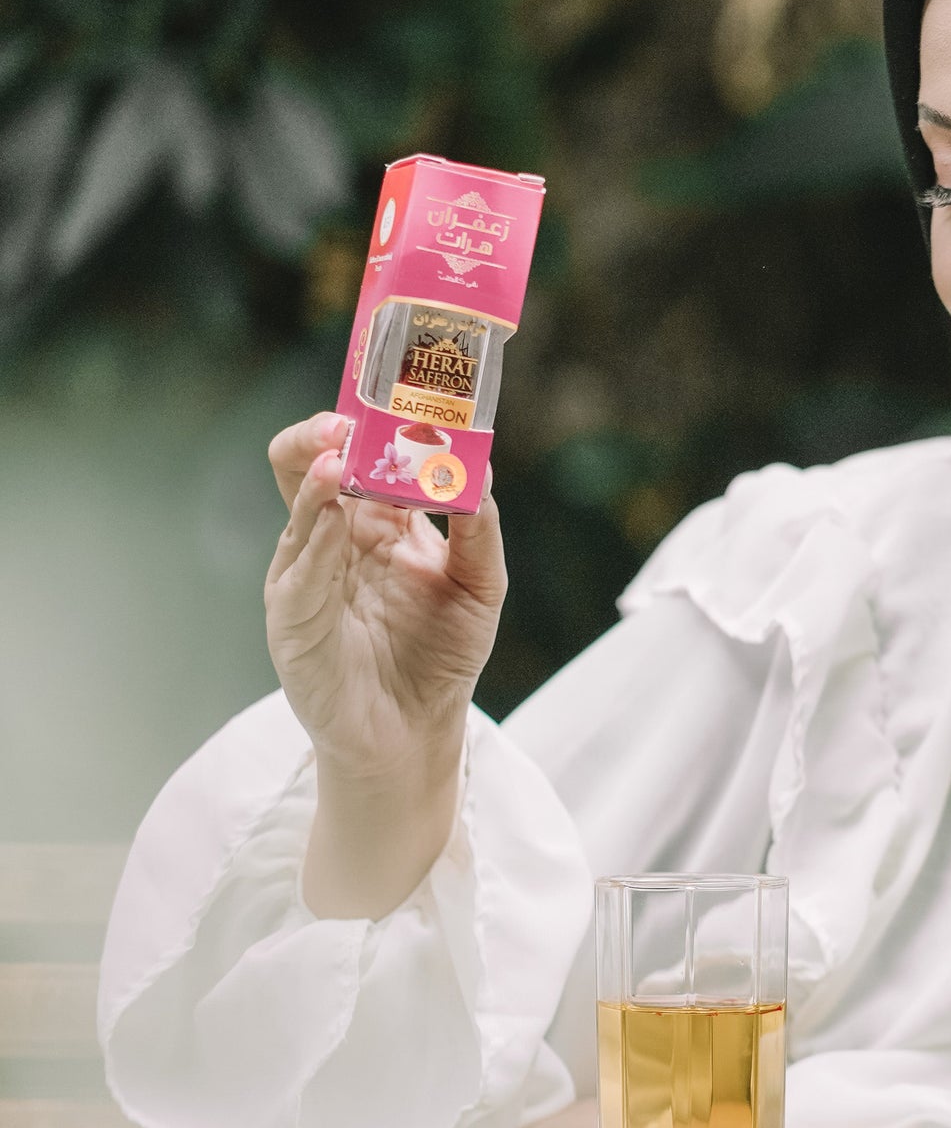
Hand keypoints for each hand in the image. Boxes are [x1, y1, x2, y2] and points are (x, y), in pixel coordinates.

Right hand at [265, 413, 506, 915]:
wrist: (415, 733)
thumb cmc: (441, 655)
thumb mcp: (480, 585)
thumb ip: (480, 530)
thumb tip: (480, 471)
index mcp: (374, 523)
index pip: (353, 453)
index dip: (365, 421)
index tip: (391, 394)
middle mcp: (332, 541)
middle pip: (305, 466)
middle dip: (323, 435)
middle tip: (351, 418)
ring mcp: (305, 578)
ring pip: (298, 510)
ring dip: (320, 477)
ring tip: (344, 454)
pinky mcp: (292, 622)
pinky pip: (298, 571)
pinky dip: (316, 537)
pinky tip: (335, 513)